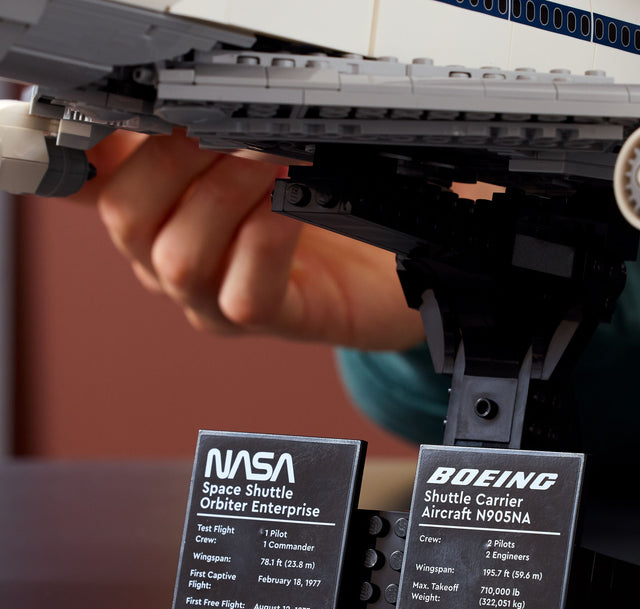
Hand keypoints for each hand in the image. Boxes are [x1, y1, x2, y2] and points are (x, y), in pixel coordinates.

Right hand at [82, 130, 423, 349]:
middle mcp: (172, 263)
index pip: (90, 183)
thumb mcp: (257, 153)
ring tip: (274, 154)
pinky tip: (295, 200)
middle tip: (231, 121)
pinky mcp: (271, 321)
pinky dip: (268, 234)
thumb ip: (207, 128)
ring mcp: (217, 302)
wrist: (387, 257)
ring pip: (180, 259)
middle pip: (127, 217)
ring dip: (229, 192)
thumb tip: (172, 92)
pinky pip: (245, 292)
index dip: (92, 146)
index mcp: (159, 211)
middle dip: (177, 157)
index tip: (141, 107)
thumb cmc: (321, 198)